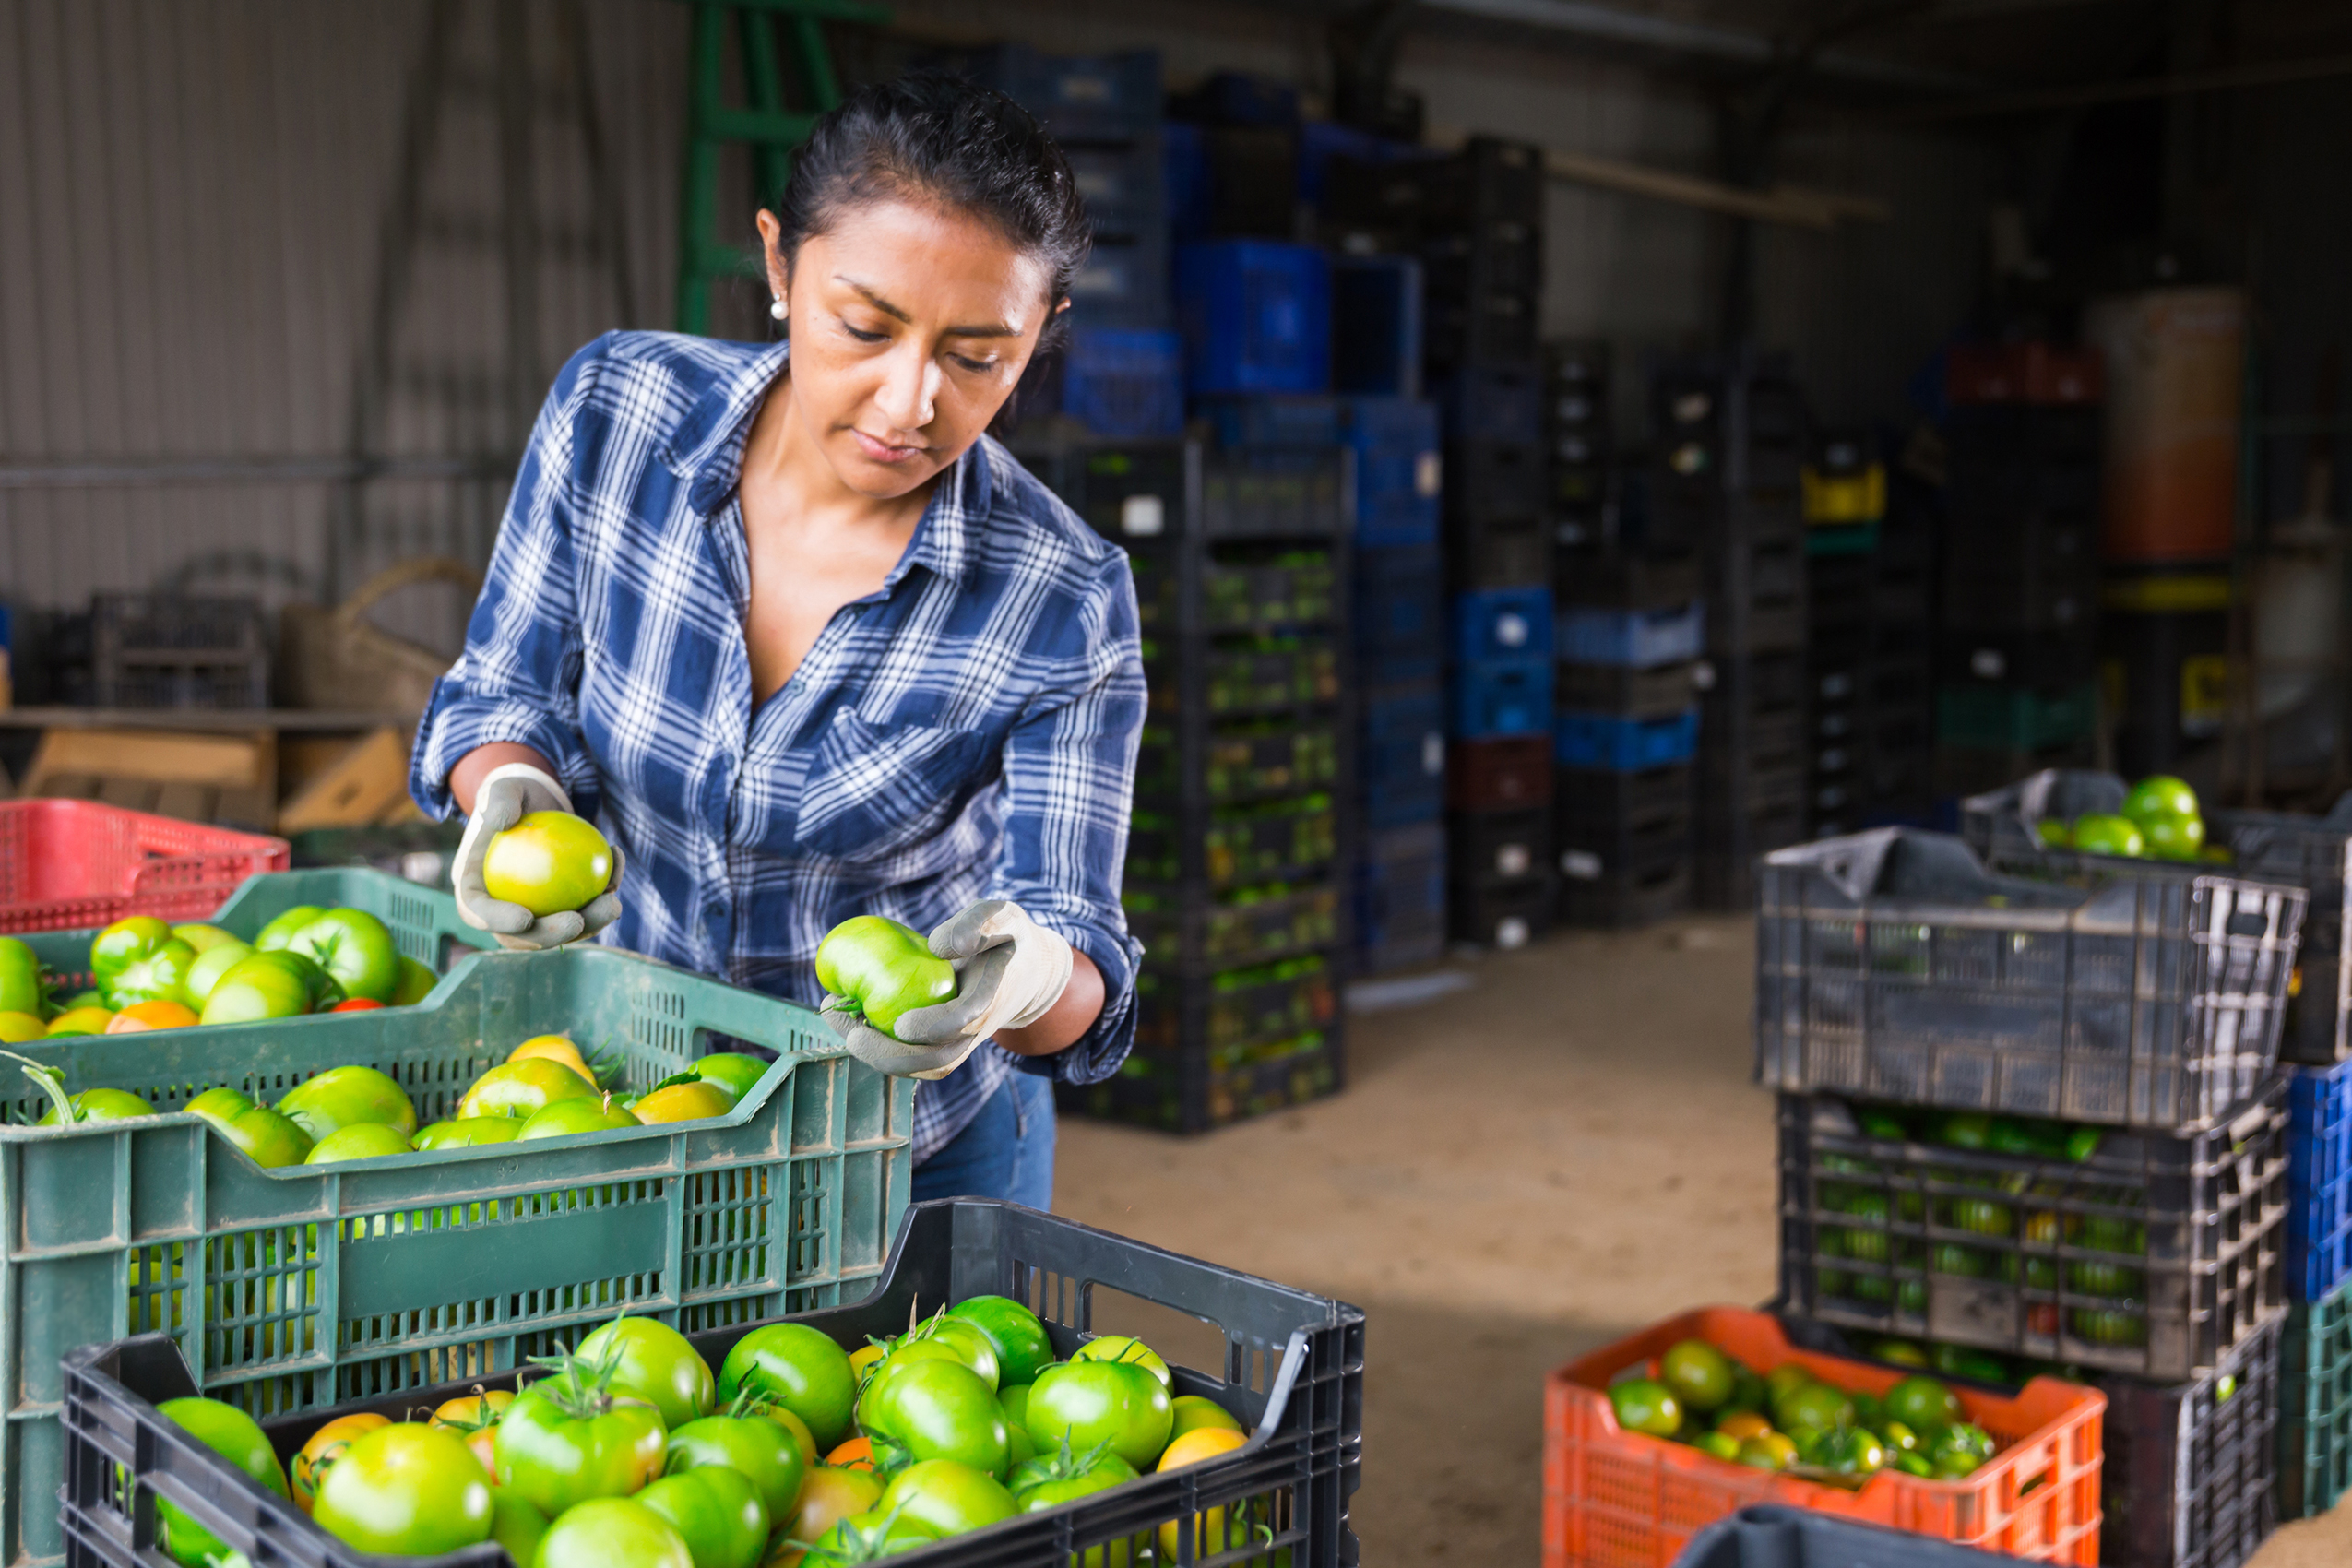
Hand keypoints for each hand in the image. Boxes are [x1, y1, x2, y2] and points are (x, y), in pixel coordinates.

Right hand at [451, 762, 622, 950]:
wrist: (541, 804)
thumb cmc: (517, 795)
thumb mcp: (506, 786)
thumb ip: (499, 799)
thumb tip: (501, 821)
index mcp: (474, 887)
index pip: (479, 911)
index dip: (498, 922)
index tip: (526, 917)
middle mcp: (501, 908)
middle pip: (521, 936)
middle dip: (550, 936)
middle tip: (578, 921)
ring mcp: (534, 911)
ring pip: (559, 930)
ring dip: (590, 925)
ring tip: (613, 904)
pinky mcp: (563, 905)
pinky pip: (585, 908)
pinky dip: (604, 893)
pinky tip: (619, 865)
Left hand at [818, 901, 1073, 1079]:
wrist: (1028, 972)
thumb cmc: (1007, 936)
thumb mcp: (1001, 914)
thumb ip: (975, 923)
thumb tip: (936, 946)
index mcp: (992, 995)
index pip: (965, 1019)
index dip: (934, 1026)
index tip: (901, 1024)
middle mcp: (978, 1029)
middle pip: (938, 1058)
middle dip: (892, 1055)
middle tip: (852, 1033)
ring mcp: (962, 1041)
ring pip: (923, 1066)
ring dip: (880, 1057)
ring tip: (841, 1024)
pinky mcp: (946, 1044)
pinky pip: (914, 1060)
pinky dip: (881, 1051)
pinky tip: (850, 1024)